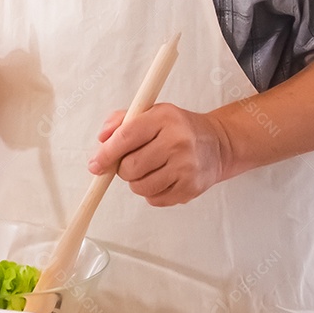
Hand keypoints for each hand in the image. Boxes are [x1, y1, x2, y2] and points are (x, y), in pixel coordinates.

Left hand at [88, 104, 228, 206]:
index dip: (105, 154)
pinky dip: (151, 192)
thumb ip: (122, 121)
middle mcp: (178, 142)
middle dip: (123, 169)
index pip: (125, 137)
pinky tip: (163, 178)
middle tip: (132, 162)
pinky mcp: (190, 188)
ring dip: (137, 181)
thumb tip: (102, 139)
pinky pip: (154, 199)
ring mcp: (186, 167)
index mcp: (164, 118)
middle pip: (129, 167)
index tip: (95, 164)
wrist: (218, 144)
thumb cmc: (179, 128)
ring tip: (150, 169)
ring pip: (139, 186)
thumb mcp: (152, 112)